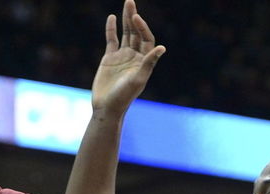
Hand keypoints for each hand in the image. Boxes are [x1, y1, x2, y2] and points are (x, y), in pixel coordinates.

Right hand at [92, 0, 164, 114]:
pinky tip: (111, 18)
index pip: (146, 38)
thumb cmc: (123, 97)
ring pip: (125, 33)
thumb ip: (149, 63)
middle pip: (136, 32)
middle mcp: (134, 56)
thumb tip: (162, 48)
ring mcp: (122, 56)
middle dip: (133, 17)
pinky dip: (111, 29)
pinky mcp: (109, 59)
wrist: (107, 107)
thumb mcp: (137, 80)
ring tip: (126, 4)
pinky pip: (111, 40)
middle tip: (130, 2)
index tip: (136, 18)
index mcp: (144, 61)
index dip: (142, 27)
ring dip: (125, 19)